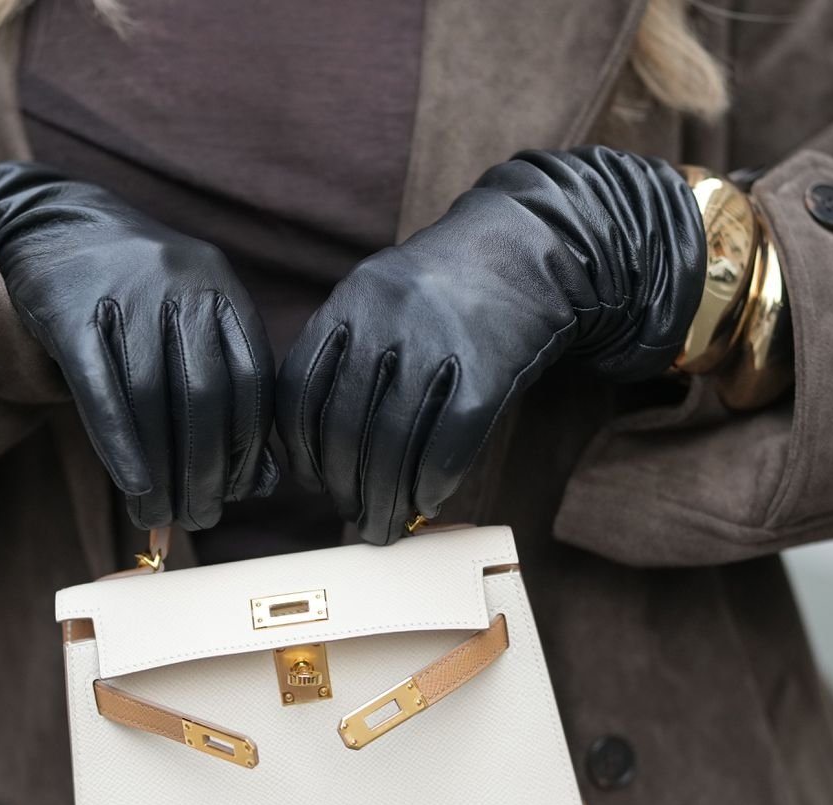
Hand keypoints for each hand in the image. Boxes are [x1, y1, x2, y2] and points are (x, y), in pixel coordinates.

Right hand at [0, 162, 277, 529]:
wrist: (52, 226)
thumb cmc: (135, 298)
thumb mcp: (189, 326)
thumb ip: (228, 391)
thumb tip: (262, 483)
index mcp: (220, 285)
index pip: (251, 381)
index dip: (248, 447)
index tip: (237, 493)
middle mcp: (179, 281)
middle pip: (203, 395)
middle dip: (204, 471)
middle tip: (199, 518)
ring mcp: (122, 291)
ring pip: (150, 397)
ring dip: (159, 470)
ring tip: (158, 515)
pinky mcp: (67, 309)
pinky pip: (98, 388)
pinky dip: (118, 443)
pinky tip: (132, 483)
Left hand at [276, 146, 704, 543]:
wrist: (532, 251)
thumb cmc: (447, 290)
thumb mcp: (381, 296)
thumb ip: (345, 354)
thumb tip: (316, 449)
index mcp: (352, 300)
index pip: (302, 390)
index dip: (300, 450)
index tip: (310, 481)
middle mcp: (389, 318)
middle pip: (345, 425)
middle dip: (343, 487)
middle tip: (353, 517)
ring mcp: (440, 342)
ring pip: (393, 442)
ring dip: (385, 498)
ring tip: (384, 525)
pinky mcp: (488, 367)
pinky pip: (449, 441)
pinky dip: (432, 482)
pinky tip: (427, 501)